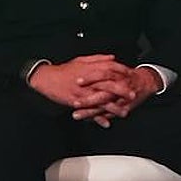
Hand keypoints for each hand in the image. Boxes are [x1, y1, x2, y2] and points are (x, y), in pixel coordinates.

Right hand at [29, 57, 160, 127]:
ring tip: (124, 112)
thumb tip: (113, 58)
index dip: (122, 73)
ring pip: (101, 100)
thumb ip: (98, 59)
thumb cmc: (65, 69)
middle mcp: (89, 81)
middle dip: (122, 91)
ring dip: (113, 107)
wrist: (47, 79)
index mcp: (91, 69)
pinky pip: (89, 111)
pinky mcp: (76, 102)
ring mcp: (83, 92)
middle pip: (108, 85)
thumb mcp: (81, 60)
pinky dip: (97, 118)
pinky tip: (106, 123)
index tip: (131, 76)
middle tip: (132, 95)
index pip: (110, 69)